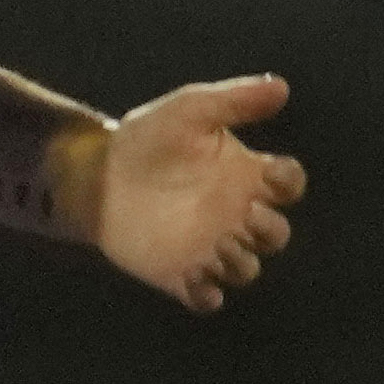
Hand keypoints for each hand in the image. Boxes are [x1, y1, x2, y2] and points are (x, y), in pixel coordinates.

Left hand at [94, 75, 304, 312]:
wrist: (95, 172)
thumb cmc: (146, 138)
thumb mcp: (188, 111)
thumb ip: (233, 100)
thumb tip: (280, 86)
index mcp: (245, 176)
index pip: (288, 185)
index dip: (287, 182)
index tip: (268, 173)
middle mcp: (235, 215)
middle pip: (277, 235)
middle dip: (270, 229)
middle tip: (245, 215)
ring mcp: (210, 246)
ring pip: (246, 269)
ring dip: (241, 262)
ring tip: (218, 244)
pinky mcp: (180, 271)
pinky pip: (205, 297)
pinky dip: (207, 296)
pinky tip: (195, 277)